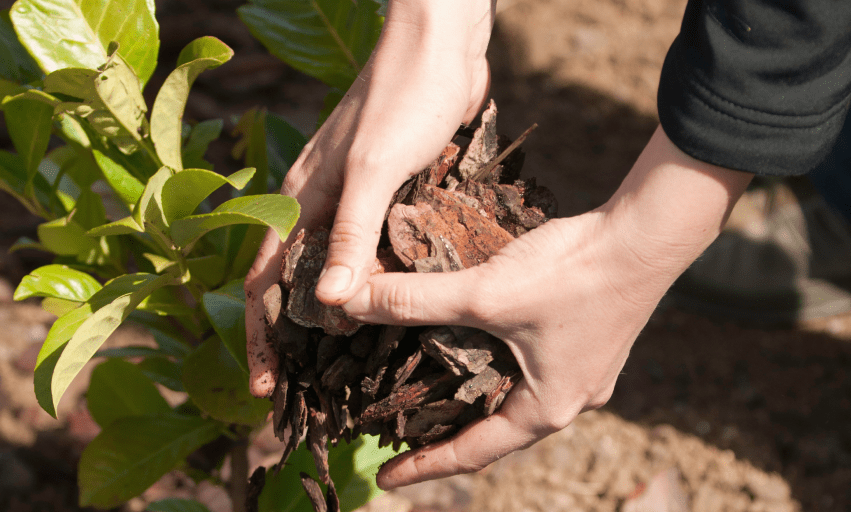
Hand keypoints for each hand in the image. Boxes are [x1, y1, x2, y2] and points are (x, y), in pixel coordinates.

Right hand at [244, 0, 495, 396]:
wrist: (442, 47)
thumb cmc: (402, 97)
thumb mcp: (372, 169)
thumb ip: (349, 233)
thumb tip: (327, 303)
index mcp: (300, 197)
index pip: (266, 281)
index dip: (263, 336)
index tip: (268, 386)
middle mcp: (323, 204)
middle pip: (299, 283)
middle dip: (300, 336)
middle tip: (312, 388)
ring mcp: (358, 201)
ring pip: (341, 269)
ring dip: (343, 312)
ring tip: (355, 362)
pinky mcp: (392, 196)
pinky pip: (377, 250)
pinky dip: (380, 281)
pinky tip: (399, 306)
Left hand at [340, 127, 752, 488]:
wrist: (645, 236)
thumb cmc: (575, 274)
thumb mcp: (486, 294)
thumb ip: (416, 300)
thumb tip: (349, 300)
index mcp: (547, 409)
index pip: (474, 453)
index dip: (426, 467)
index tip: (387, 477)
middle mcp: (567, 398)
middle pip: (495, 430)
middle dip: (448, 433)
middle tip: (401, 432)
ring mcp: (580, 370)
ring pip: (512, 395)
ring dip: (472, 394)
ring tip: (430, 389)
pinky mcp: (583, 339)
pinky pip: (527, 364)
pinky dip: (493, 361)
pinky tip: (473, 340)